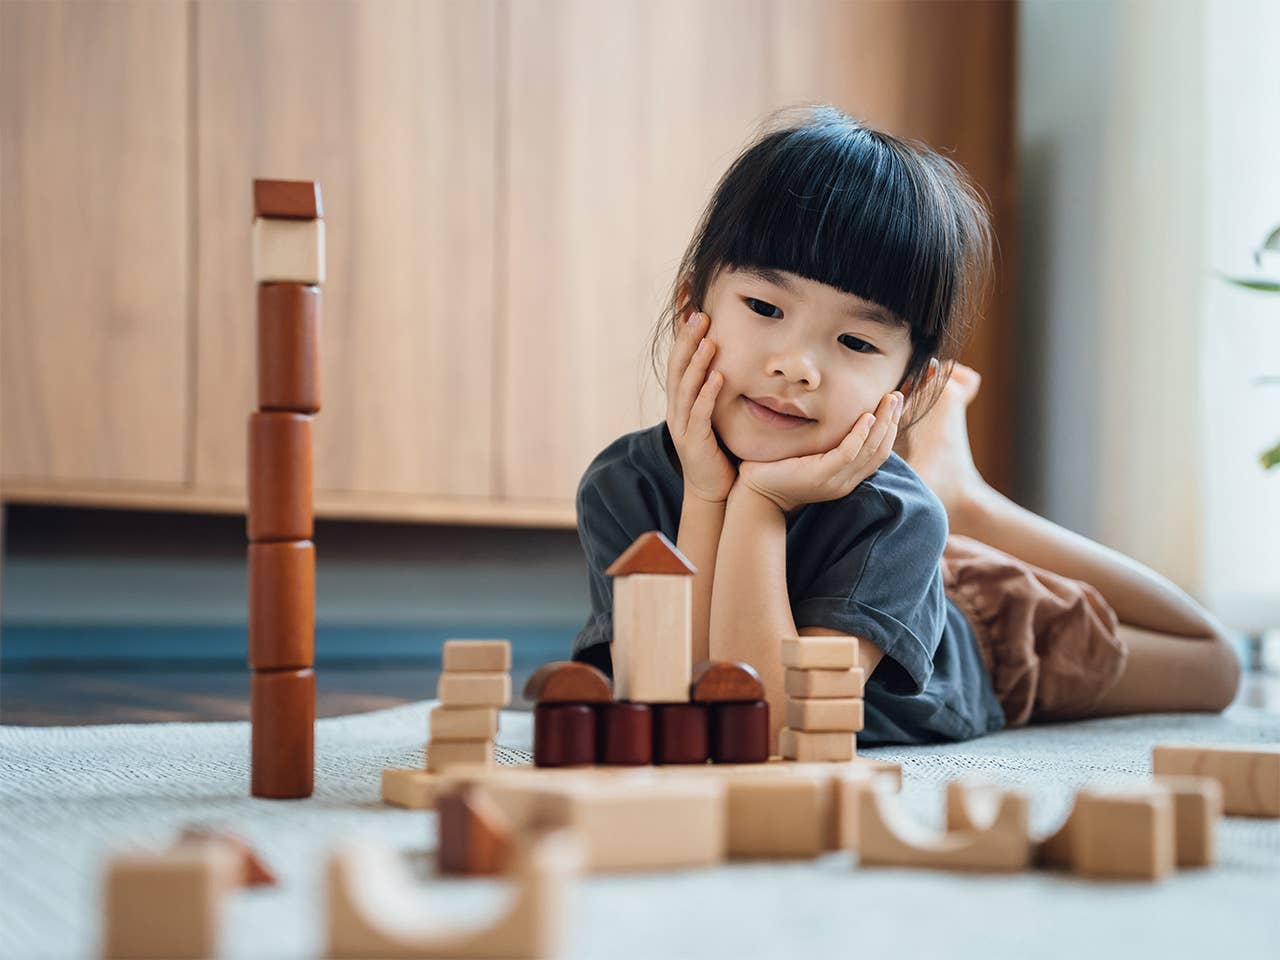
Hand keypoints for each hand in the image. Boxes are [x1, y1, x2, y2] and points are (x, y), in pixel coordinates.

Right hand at [666, 309, 735, 502]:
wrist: (712, 490)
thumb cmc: (718, 449)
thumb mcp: (716, 412)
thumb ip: (717, 386)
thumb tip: (732, 353)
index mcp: (681, 398)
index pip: (679, 357)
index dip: (682, 331)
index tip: (689, 301)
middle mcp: (677, 408)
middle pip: (677, 366)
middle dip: (687, 338)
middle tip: (699, 311)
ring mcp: (682, 425)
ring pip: (685, 387)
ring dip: (696, 361)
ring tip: (706, 337)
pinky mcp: (693, 442)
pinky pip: (700, 414)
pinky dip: (707, 394)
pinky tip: (718, 377)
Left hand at [737, 390, 903, 512]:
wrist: (755, 495)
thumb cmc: (776, 471)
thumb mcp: (808, 457)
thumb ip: (825, 444)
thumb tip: (832, 418)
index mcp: (846, 477)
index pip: (878, 452)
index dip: (891, 428)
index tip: (896, 404)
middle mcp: (845, 481)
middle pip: (880, 450)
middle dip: (892, 421)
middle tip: (899, 395)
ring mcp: (835, 480)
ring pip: (870, 450)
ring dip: (883, 423)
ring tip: (890, 400)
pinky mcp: (821, 476)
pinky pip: (848, 453)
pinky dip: (860, 434)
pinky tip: (866, 416)